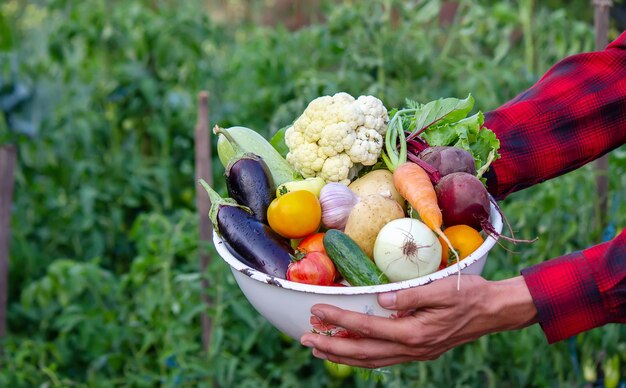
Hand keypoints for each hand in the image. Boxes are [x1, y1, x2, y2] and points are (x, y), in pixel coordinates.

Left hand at [300, 275, 537, 367]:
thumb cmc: (468, 294)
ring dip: (342, 355)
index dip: (339, 320)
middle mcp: (412, 348)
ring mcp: (415, 352)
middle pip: (363, 352)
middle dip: (331, 346)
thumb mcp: (442, 288)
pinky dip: (362, 356)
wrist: (493, 311)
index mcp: (415, 332)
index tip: (317, 311)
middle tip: (305, 338)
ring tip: (318, 348)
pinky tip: (350, 350)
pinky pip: (383, 358)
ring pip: (371, 360)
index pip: (367, 327)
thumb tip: (380, 298)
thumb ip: (410, 295)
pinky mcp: (418, 350)